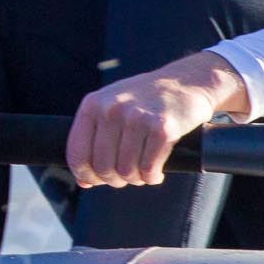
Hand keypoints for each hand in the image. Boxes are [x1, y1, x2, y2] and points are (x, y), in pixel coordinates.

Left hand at [67, 51, 249, 187]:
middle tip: (124, 178)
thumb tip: (83, 182)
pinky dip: (151, 177)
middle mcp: (111, 109)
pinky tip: (155, 173)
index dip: (85, 174)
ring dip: (135, 179)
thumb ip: (94, 138)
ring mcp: (136, 118)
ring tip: (142, 174)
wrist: (186, 82)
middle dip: (113, 179)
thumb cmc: (144, 99)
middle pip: (102, 166)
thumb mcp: (112, 106)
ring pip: (126, 171)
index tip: (94, 181)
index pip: (77, 153)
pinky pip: (149, 169)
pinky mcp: (162, 129)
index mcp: (92, 104)